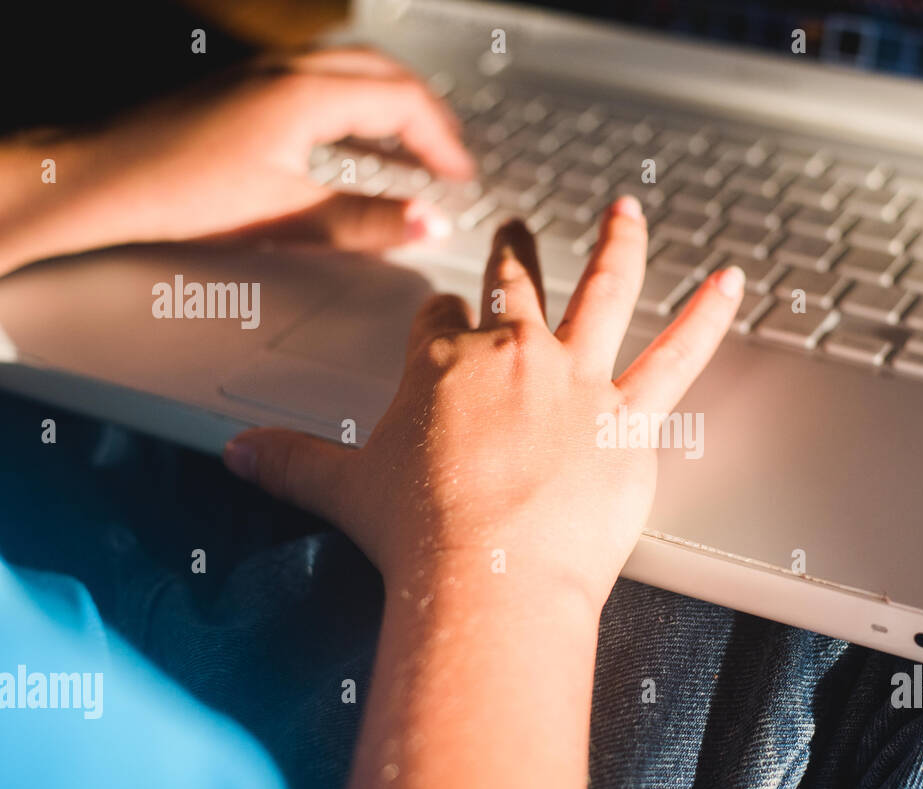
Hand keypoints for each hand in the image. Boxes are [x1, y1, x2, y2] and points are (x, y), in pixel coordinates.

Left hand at [0, 47, 470, 273]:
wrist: (100, 176)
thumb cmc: (180, 191)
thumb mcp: (286, 215)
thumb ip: (365, 220)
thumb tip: (430, 224)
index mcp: (306, 95)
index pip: (402, 101)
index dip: (442, 140)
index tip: (461, 176)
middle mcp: (288, 71)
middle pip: (384, 72)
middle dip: (427, 113)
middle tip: (450, 156)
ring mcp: (264, 73)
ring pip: (352, 69)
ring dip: (393, 101)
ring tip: (413, 144)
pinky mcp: (245, 87)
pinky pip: (321, 77)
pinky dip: (356, 101)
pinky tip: (351, 136)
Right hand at [224, 199, 741, 788]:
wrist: (489, 577)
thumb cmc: (418, 536)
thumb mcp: (341, 489)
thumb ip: (291, 463)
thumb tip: (237, 455)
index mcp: (442, 365)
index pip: (438, 321)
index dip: (437, 320)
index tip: (439, 318)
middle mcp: (513, 356)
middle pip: (514, 287)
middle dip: (514, 255)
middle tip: (518, 229)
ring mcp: (577, 381)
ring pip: (603, 292)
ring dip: (617, 246)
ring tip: (629, 211)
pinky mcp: (629, 420)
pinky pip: (677, 357)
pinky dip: (706, 318)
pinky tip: (731, 284)